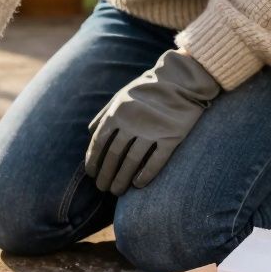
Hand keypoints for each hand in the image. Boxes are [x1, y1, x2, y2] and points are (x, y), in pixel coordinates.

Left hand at [85, 50, 219, 195]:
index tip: (92, 174)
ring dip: (122, 179)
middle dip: (106, 175)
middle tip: (103, 188)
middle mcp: (132, 122)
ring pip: (132, 162)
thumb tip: (90, 133)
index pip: (99, 143)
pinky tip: (138, 185)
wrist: (181, 80)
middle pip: (114, 156)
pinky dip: (145, 175)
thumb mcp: (121, 96)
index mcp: (117, 112)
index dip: (94, 161)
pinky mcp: (172, 137)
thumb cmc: (147, 89)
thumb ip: (104, 114)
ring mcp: (152, 130)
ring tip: (117, 191)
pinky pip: (156, 161)